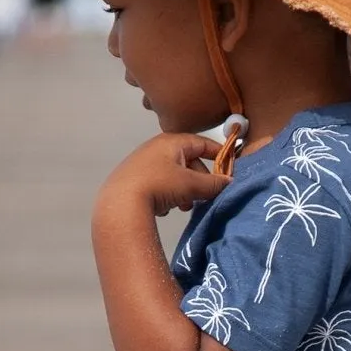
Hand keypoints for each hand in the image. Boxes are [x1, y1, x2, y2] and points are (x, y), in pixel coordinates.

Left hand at [98, 132, 230, 218]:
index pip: (201, 143)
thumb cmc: (159, 185)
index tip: (230, 166)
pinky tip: (164, 209)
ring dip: (184, 191)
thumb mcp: (191, 185)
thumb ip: (213, 183)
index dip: (218, 153)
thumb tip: (228, 182)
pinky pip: (159, 184)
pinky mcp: (133, 179)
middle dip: (199, 180)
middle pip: (188, 161)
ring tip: (183, 207)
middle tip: (203, 197)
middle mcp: (155, 148)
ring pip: (174, 175)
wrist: (120, 204)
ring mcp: (142, 164)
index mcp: (171, 142)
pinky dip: (167, 195)